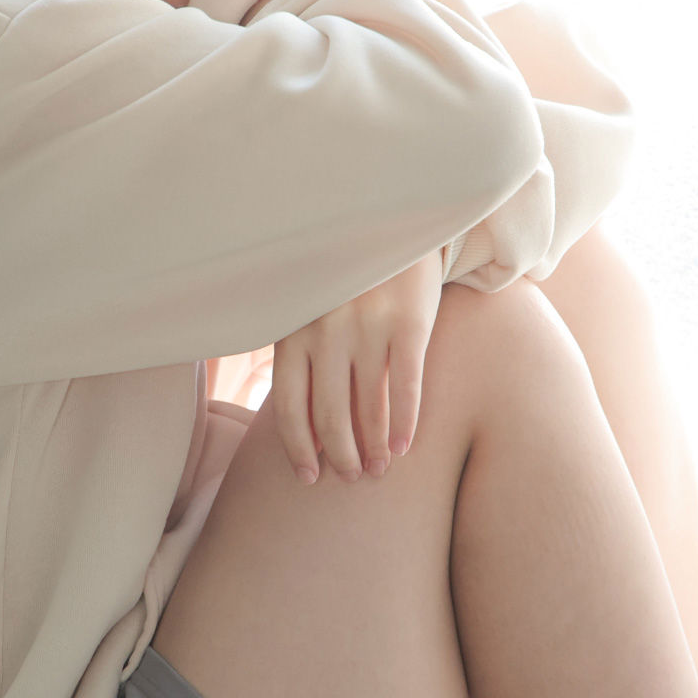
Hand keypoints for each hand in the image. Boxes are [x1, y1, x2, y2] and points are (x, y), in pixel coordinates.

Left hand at [270, 249, 444, 484]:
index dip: (299, 448)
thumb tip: (302, 425)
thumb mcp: (308, 306)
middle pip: (329, 415)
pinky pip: (406, 386)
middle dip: (340, 455)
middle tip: (351, 477)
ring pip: (369, 407)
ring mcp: (368, 328)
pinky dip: (406, 422)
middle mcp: (326, 333)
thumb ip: (300, 354)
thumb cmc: (343, 275)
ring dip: (375, 447)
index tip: (309, 476)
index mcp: (293, 331)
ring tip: (379, 469)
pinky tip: (406, 445)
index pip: (288, 407)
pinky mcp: (409, 323)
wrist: (389, 220)